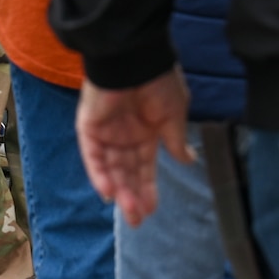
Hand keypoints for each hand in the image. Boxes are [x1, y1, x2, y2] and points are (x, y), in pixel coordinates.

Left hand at [76, 70, 191, 226]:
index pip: (145, 166)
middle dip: (133, 195)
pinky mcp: (89, 126)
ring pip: (111, 168)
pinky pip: (92, 155)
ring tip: (130, 211)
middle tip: (138, 220)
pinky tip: (109, 193)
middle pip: (127, 172)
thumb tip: (189, 160)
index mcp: (146, 131)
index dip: (148, 187)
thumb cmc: (158, 81)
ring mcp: (106, 131)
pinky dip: (99, 174)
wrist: (134, 58)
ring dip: (120, 190)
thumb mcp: (174, 115)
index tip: (152, 209)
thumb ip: (175, 140)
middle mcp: (124, 135)